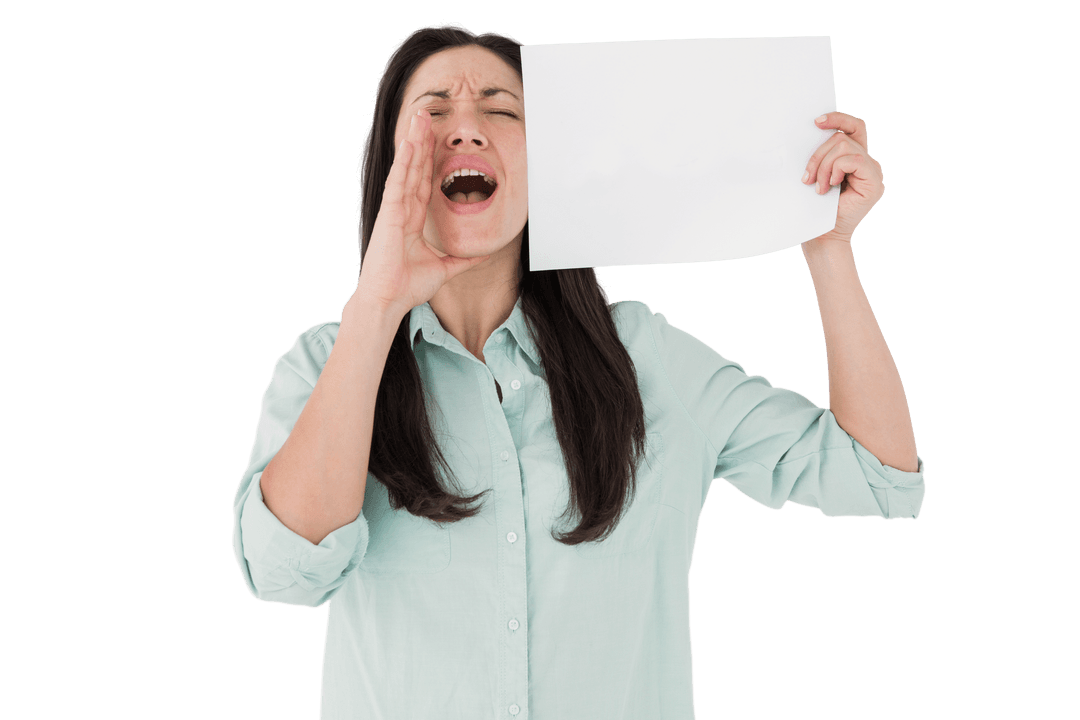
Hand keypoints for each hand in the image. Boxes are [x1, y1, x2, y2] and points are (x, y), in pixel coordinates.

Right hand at [345, 109, 490, 322]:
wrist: (389, 301)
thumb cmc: (408, 287)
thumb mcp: (445, 269)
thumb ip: (463, 259)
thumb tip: (483, 255)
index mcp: (412, 220)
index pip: (423, 182)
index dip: (429, 159)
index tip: (435, 138)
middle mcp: (402, 210)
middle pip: (414, 168)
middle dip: (421, 141)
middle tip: (425, 115)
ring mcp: (393, 210)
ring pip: (406, 169)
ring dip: (412, 142)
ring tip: (418, 117)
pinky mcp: (388, 214)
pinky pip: (398, 183)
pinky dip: (403, 162)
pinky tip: (408, 142)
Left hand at [801, 112, 884, 245]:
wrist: (820, 236)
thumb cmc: (814, 209)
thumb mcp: (814, 175)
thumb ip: (821, 155)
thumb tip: (813, 132)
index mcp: (852, 158)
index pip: (853, 127)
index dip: (837, 118)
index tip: (816, 122)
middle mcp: (866, 162)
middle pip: (842, 137)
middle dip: (818, 156)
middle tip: (807, 179)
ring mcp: (873, 171)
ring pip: (845, 147)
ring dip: (824, 166)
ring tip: (819, 188)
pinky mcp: (875, 182)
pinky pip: (855, 159)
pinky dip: (836, 170)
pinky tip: (831, 187)